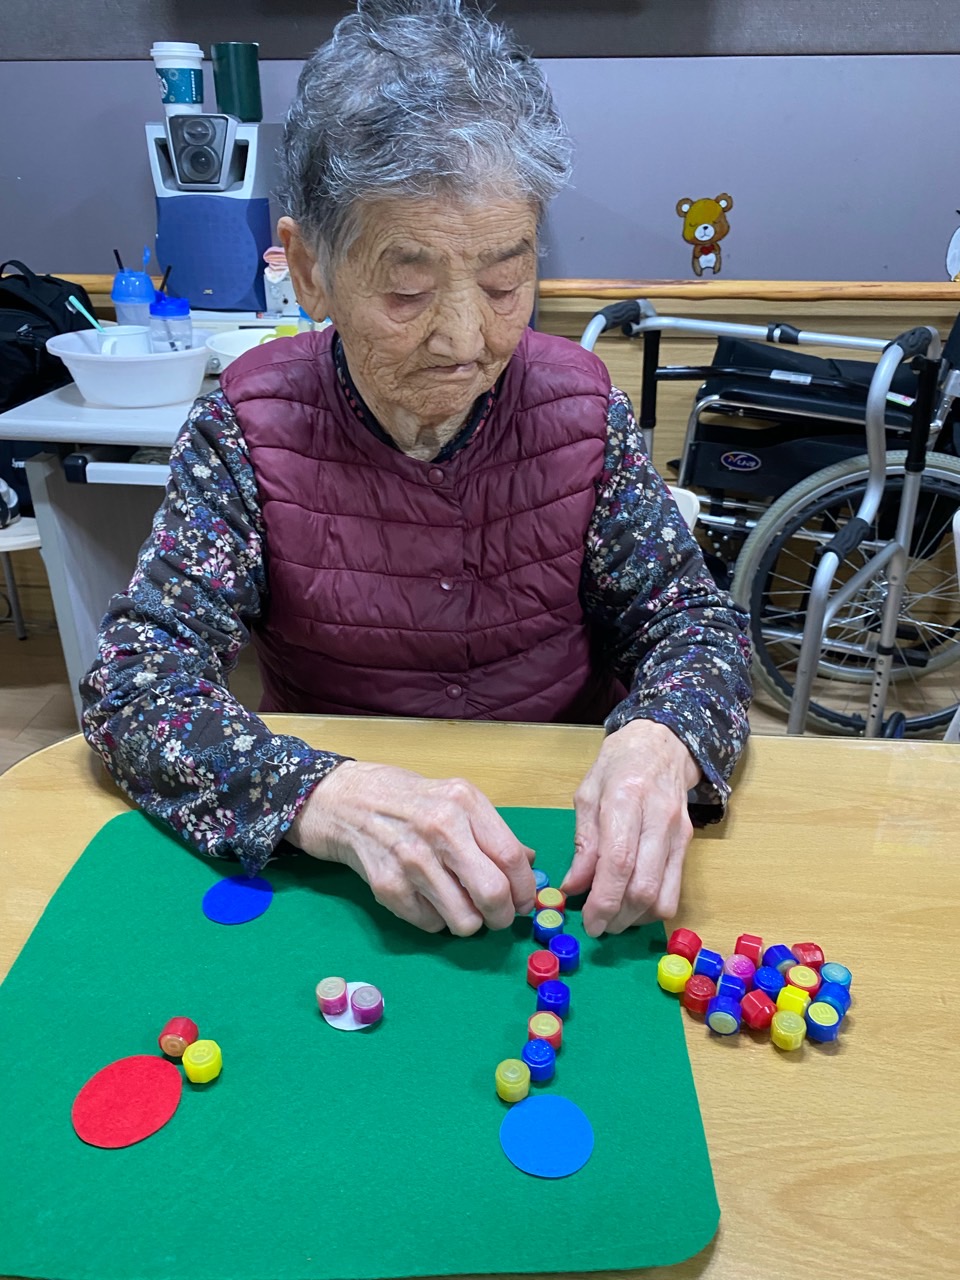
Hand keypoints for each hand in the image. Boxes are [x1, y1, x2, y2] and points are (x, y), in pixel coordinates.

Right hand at [288, 761, 535, 934]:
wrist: (341, 800)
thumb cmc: (405, 799)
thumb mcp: (454, 798)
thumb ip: (493, 831)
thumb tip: (530, 866)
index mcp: (464, 802)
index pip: (512, 857)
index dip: (525, 889)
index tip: (524, 902)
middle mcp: (440, 828)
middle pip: (492, 894)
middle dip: (503, 916)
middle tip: (498, 917)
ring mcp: (410, 858)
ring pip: (464, 920)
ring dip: (469, 922)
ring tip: (460, 907)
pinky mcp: (386, 885)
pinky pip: (430, 924)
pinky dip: (435, 920)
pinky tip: (426, 898)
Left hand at [561, 720, 700, 936]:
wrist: (662, 744)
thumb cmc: (618, 766)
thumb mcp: (588, 794)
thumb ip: (583, 843)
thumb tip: (574, 887)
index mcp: (626, 800)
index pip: (619, 863)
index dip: (603, 901)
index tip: (588, 922)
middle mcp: (658, 819)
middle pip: (644, 887)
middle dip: (618, 917)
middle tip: (597, 925)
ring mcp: (678, 833)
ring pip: (664, 896)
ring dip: (636, 918)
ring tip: (613, 918)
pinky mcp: (688, 844)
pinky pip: (675, 890)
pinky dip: (653, 908)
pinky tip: (634, 905)